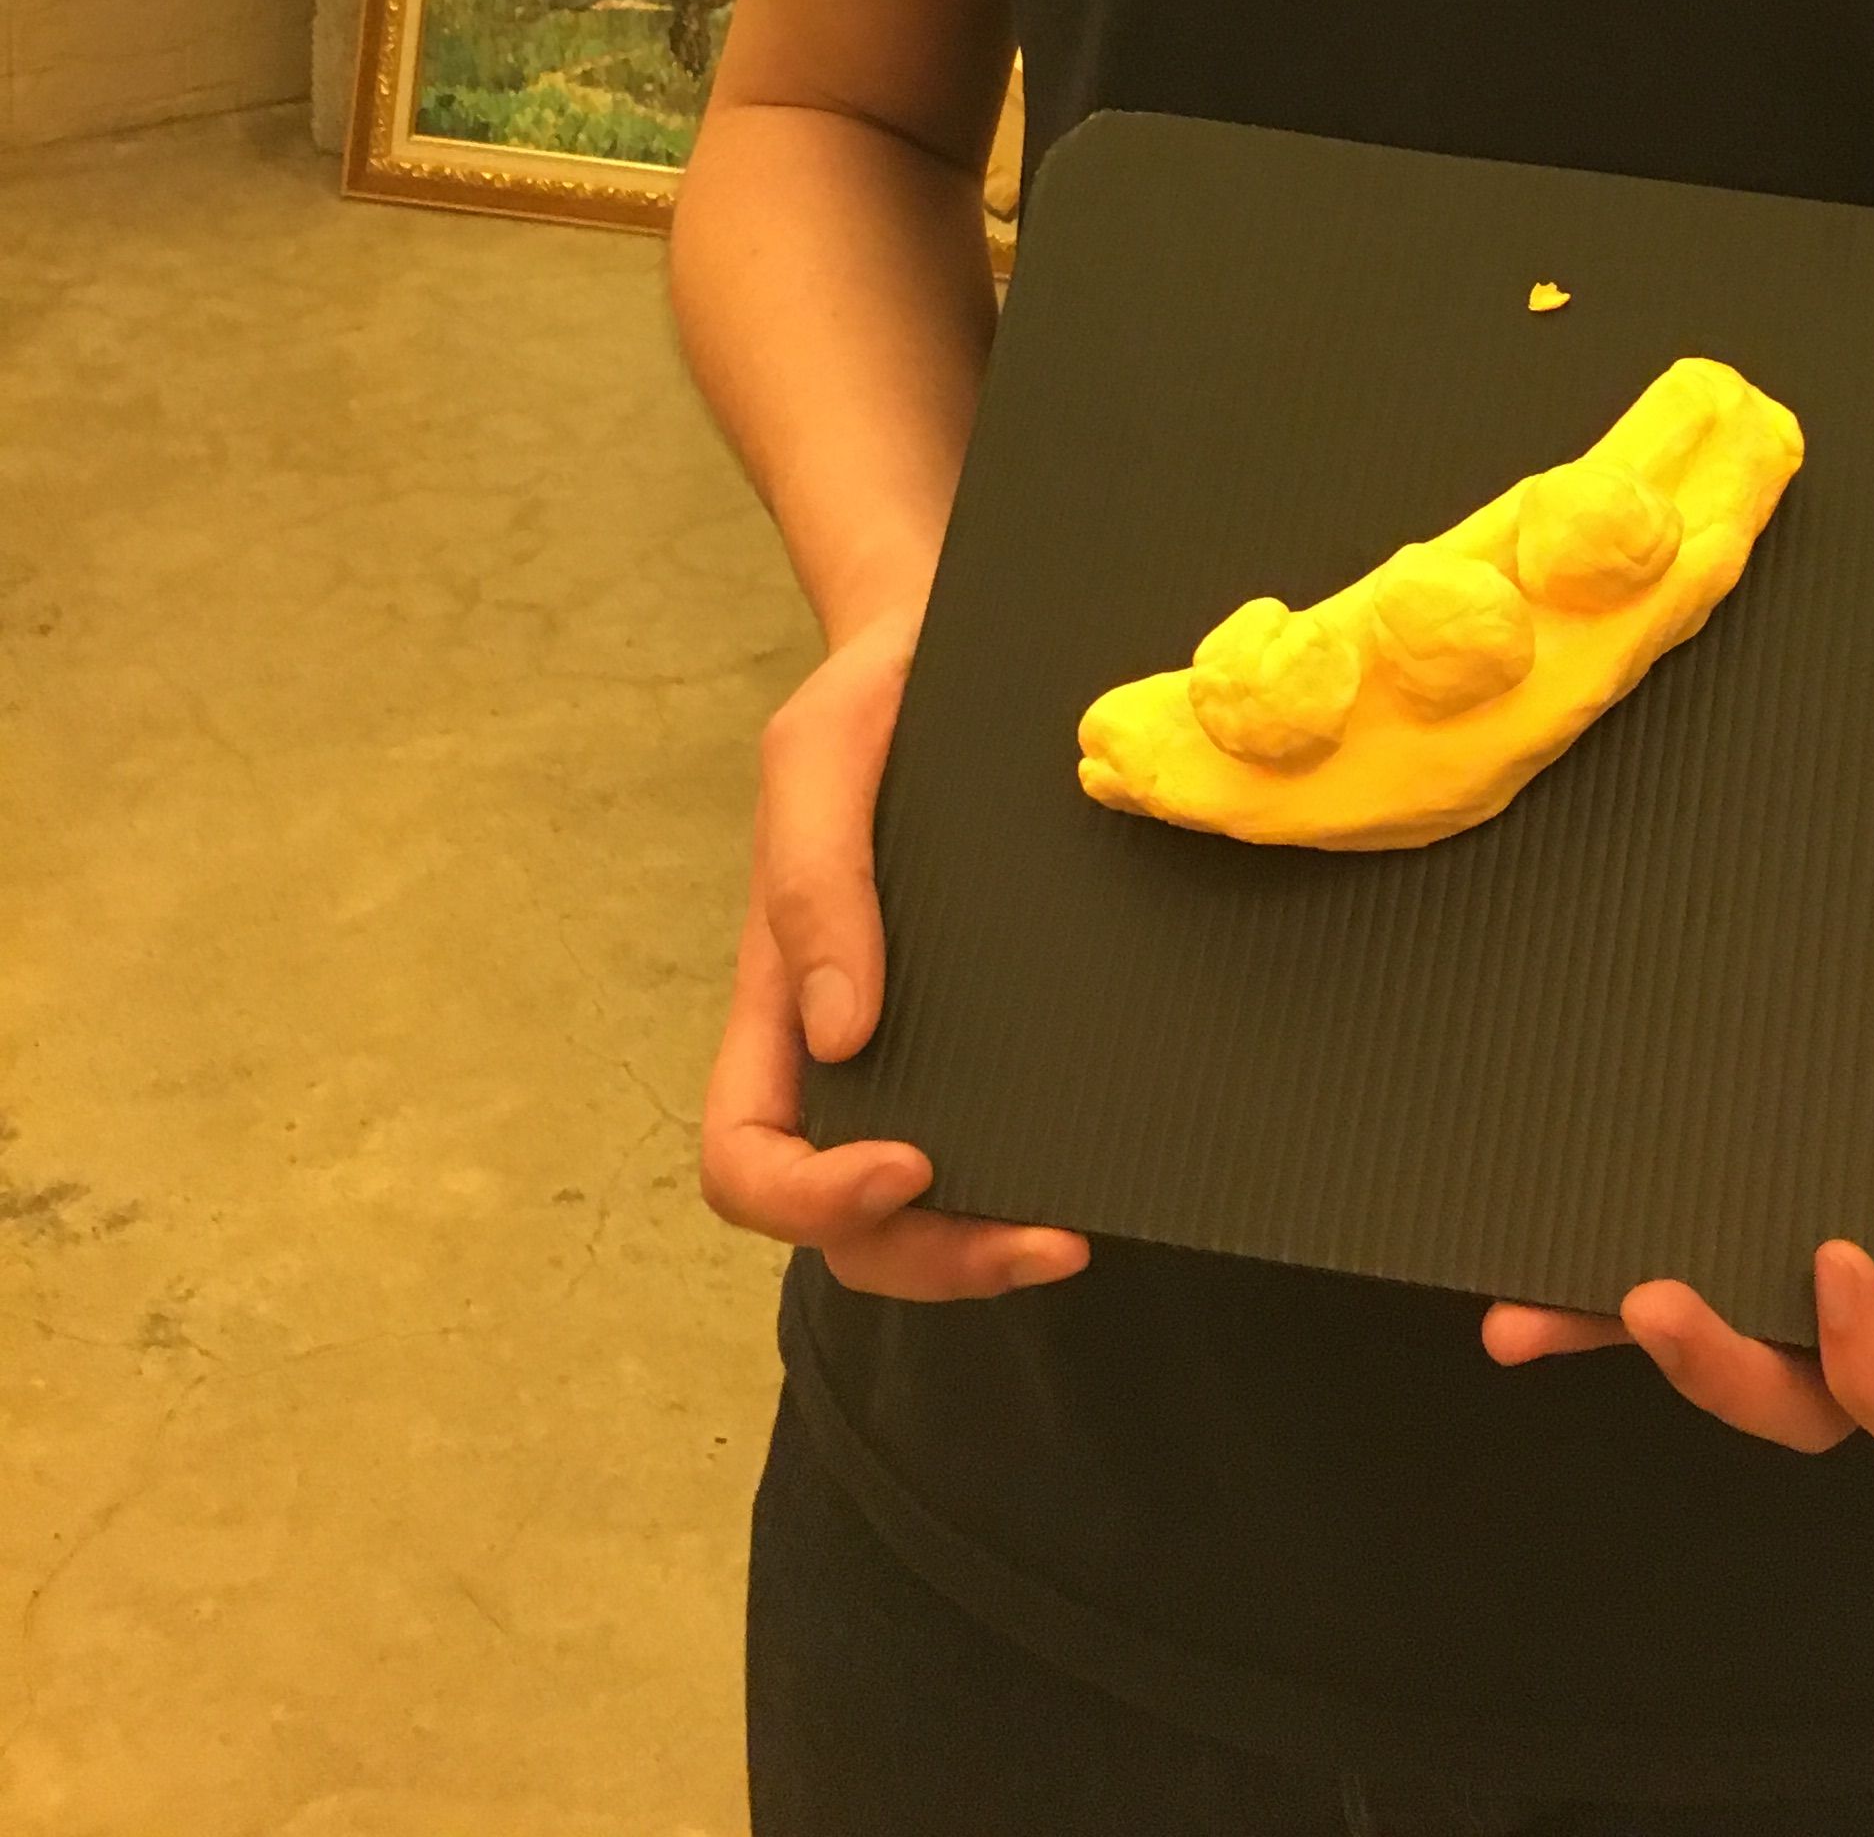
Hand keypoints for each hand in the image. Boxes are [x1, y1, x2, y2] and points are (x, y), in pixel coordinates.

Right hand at [700, 609, 1088, 1303]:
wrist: (951, 640)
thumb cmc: (869, 697)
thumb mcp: (817, 759)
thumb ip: (814, 880)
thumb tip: (841, 1033)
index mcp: (778, 997)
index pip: (747, 1155)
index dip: (811, 1198)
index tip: (910, 1160)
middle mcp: (845, 1041)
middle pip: (844, 1223)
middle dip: (930, 1257)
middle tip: (1042, 1239)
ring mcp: (922, 1038)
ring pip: (923, 1206)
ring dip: (983, 1249)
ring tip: (1075, 1231)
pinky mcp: (1000, 1016)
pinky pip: (999, 1125)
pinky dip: (1036, 1173)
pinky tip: (1103, 1161)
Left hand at [1482, 790, 1873, 1471]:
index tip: (1837, 1260)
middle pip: (1821, 1399)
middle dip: (1732, 1375)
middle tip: (1660, 1297)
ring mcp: (1818, 1186)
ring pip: (1728, 1326)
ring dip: (1623, 1338)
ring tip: (1530, 1312)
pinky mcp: (1751, 1117)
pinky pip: (1673, 1206)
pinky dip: (1588, 1256)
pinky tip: (1507, 1256)